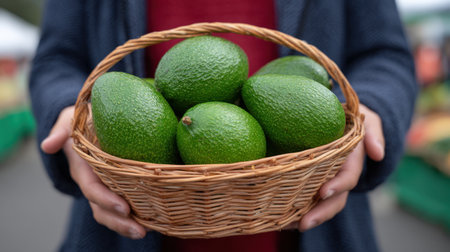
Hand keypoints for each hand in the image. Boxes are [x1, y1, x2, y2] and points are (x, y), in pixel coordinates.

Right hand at [41, 106, 146, 238]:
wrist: (86, 126)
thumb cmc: (81, 121)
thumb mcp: (69, 121)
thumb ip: (60, 131)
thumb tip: (47, 146)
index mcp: (83, 169)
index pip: (92, 189)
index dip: (106, 199)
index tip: (125, 207)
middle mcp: (92, 183)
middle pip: (102, 209)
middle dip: (119, 222)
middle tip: (140, 230)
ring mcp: (103, 188)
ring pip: (110, 213)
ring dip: (126, 225)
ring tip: (146, 231)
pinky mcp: (115, 189)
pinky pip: (121, 208)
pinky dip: (135, 217)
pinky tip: (154, 222)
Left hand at [285, 104, 384, 230]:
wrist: (342, 121)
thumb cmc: (352, 118)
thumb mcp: (367, 121)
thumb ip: (374, 133)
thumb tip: (378, 154)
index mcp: (351, 162)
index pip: (347, 177)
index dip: (337, 185)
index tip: (323, 192)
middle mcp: (339, 176)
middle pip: (334, 199)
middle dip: (321, 213)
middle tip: (304, 223)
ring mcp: (327, 181)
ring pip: (321, 204)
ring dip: (307, 217)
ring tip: (287, 226)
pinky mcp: (313, 181)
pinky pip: (307, 199)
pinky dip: (295, 211)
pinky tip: (280, 220)